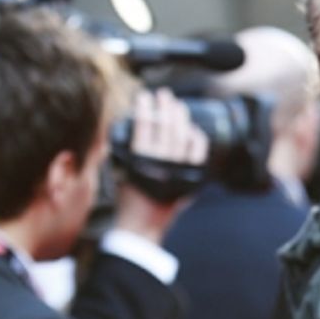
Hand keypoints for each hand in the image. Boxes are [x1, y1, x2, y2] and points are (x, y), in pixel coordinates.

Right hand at [114, 87, 208, 242]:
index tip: (144, 96)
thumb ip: (125, 149)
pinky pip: (198, 153)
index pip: (143, 127)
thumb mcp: (121, 170)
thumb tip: (128, 125)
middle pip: (166, 128)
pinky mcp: (191, 178)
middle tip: (164, 95)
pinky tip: (192, 129)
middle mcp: (162, 164)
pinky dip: (197, 138)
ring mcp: (179, 171)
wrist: (145, 224)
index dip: (145, 109)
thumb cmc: (129, 198)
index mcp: (141, 161)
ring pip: (182, 137)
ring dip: (180, 118)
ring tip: (177, 106)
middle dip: (165, 107)